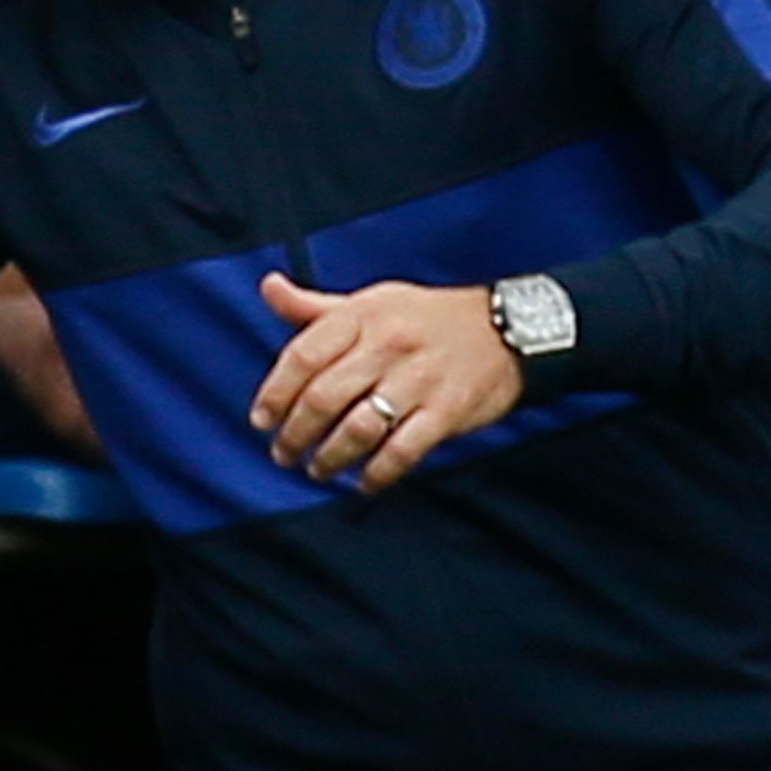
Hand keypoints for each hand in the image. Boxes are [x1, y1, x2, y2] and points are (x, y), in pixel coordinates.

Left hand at [250, 274, 516, 490]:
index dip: (275, 392)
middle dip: (295, 434)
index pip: (303, 354)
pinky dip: (377, 474)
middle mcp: (389, 345)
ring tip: (316, 469)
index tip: (261, 419)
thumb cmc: (426, 318)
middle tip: (283, 453)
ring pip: (358, 429)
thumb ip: (317, 307)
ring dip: (329, 458)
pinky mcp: (446, 412)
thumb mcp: (373, 301)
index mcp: (364, 315)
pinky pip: (402, 452)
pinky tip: (363, 482)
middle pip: (324, 397)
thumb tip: (269, 288)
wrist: (508, 329)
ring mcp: (419, 380)